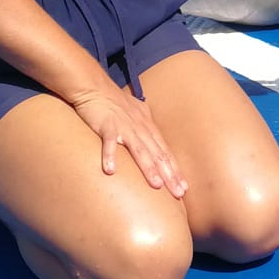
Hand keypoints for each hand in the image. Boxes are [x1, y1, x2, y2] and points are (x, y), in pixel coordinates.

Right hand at [66, 83, 188, 197]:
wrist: (94, 86)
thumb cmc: (114, 100)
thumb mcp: (136, 112)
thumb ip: (145, 127)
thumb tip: (153, 139)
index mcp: (147, 126)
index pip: (165, 152)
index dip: (175, 170)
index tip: (184, 188)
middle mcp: (140, 127)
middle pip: (158, 154)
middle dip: (169, 174)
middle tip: (179, 193)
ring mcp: (124, 126)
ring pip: (139, 150)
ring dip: (148, 167)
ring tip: (157, 185)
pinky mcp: (106, 125)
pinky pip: (109, 142)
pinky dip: (110, 155)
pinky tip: (111, 171)